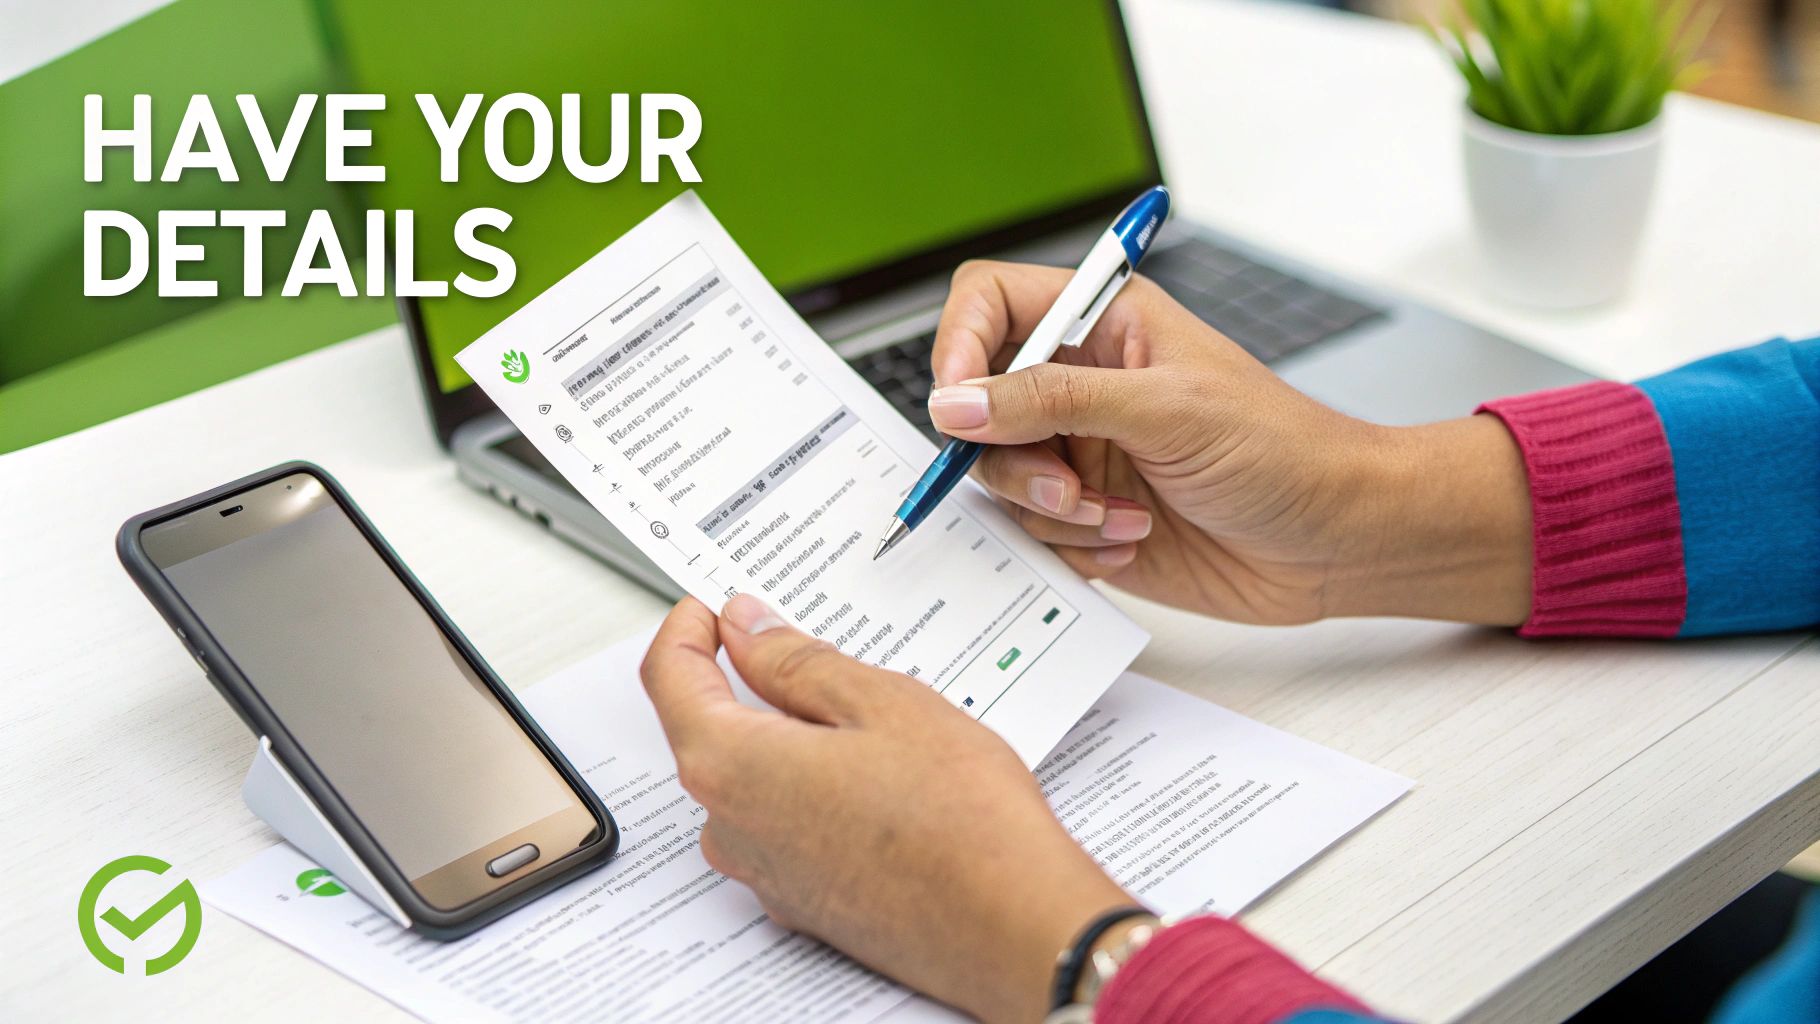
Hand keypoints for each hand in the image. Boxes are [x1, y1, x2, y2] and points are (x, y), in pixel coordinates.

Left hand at [640, 594, 1131, 1023]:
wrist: (1013, 929)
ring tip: (869, 716)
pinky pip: (784, 824)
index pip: (670, 677)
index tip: (716, 606)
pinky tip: (878, 776)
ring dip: (788, 738)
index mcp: (730, 764)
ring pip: (752, 779)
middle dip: (748, 680)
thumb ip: (796, 661)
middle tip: (808, 644)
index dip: (689, 628)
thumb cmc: (960, 820)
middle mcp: (729, 827)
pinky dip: (812, 788)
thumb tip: (746, 630)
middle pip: (708, 729)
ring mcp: (763, 873)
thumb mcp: (881, 702)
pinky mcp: (803, 902)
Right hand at [929, 260, 1533, 625]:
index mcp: (1101, 325)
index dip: (958, 345)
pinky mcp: (1087, 517)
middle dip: (1014, 458)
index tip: (960, 404)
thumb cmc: (1283, 451)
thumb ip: (1052, 401)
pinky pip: (1030, 535)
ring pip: (998, 480)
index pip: (989, 304)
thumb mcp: (1165, 410)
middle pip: (978, 406)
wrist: (1338, 541)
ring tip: (1121, 519)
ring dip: (1051, 510)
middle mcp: (1080, 385)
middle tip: (1070, 487)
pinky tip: (1132, 542)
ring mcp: (1080, 452)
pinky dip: (1072, 547)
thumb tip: (956, 403)